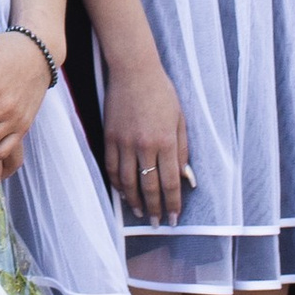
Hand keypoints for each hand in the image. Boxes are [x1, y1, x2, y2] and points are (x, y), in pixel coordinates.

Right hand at [99, 55, 191, 225]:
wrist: (133, 71)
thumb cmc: (162, 93)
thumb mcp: (180, 120)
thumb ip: (183, 150)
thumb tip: (185, 177)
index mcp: (166, 141)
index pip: (170, 182)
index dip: (172, 202)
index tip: (174, 217)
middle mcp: (145, 145)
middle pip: (149, 186)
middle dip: (155, 208)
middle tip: (156, 223)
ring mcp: (124, 142)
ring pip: (128, 181)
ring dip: (134, 200)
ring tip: (139, 212)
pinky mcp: (109, 137)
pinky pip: (112, 167)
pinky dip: (117, 183)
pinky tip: (122, 192)